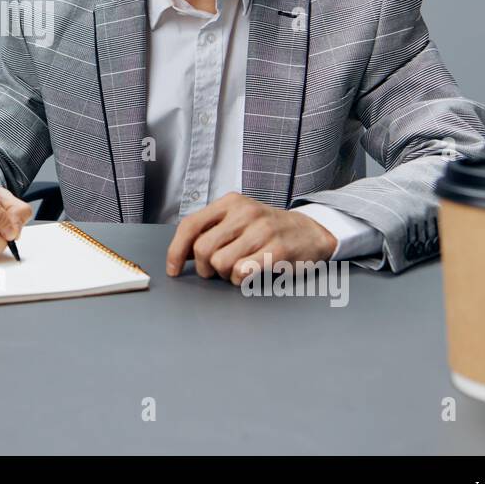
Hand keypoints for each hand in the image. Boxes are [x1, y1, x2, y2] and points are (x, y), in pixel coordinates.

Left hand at [165, 192, 337, 285]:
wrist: (311, 231)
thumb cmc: (268, 229)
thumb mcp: (238, 220)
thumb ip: (211, 232)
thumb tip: (180, 255)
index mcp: (230, 203)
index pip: (190, 225)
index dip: (176, 251)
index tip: (173, 270)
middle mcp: (245, 212)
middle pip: (203, 249)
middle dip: (205, 268)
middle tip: (217, 271)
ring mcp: (262, 230)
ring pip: (221, 263)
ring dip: (225, 275)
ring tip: (238, 270)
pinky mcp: (278, 249)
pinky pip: (242, 272)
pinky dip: (240, 280)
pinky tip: (249, 275)